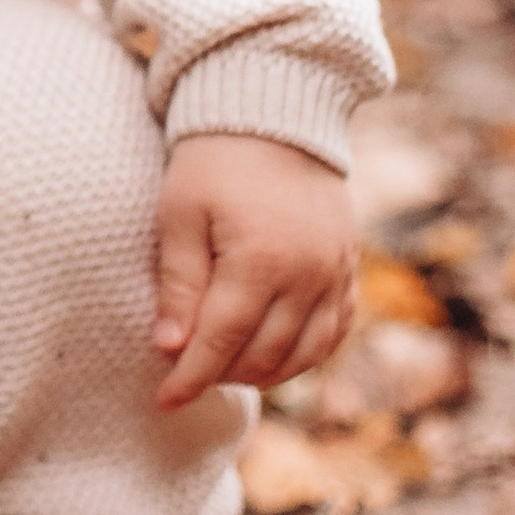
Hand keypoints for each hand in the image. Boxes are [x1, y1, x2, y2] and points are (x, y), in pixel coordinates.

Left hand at [153, 133, 358, 411]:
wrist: (275, 114)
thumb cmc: (214, 161)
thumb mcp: (180, 214)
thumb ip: (179, 284)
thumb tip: (170, 349)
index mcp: (260, 262)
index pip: (221, 342)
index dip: (192, 378)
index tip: (164, 401)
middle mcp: (308, 276)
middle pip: (265, 357)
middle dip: (222, 375)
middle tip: (187, 373)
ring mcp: (336, 274)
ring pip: (304, 354)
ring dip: (262, 372)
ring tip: (223, 366)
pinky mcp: (350, 268)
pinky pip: (334, 332)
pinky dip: (304, 354)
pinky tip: (273, 354)